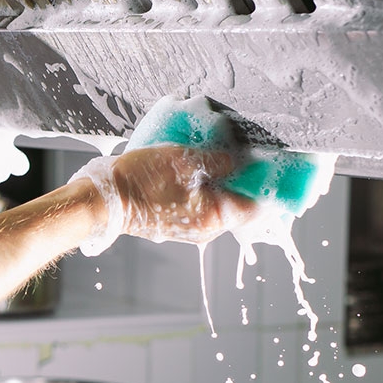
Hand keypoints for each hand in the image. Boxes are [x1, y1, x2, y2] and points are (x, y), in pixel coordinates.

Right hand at [72, 146, 258, 254]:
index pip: (259, 205)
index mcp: (214, 218)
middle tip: (252, 154)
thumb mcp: (184, 161)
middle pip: (239, 203)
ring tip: (222, 155)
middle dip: (247, 179)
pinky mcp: (172, 219)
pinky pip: (198, 202)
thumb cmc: (139, 181)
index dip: (272, 185)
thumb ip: (219, 160)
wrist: (100, 199)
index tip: (282, 167)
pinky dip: (204, 186)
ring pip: (218, 202)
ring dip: (223, 181)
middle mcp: (205, 228)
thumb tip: (242, 160)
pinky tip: (196, 166)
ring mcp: (188, 226)